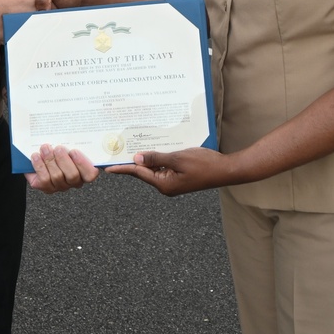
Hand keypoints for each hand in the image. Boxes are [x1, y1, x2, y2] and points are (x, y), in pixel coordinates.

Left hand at [24, 143, 99, 192]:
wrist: (39, 156)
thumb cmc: (56, 149)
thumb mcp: (67, 144)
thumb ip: (72, 142)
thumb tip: (72, 130)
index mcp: (83, 170)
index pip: (90, 174)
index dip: (84, 164)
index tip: (74, 151)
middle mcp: (73, 181)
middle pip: (73, 175)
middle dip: (63, 160)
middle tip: (58, 148)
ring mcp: (60, 186)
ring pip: (57, 177)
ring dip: (50, 160)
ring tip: (45, 148)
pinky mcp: (46, 188)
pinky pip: (44, 180)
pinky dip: (39, 166)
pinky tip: (36, 157)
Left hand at [106, 147, 230, 195]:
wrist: (225, 170)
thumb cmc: (204, 164)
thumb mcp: (178, 158)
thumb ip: (157, 158)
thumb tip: (137, 159)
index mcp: (164, 184)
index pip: (139, 173)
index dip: (123, 168)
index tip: (108, 167)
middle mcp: (166, 185)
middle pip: (144, 172)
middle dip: (132, 161)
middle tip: (117, 152)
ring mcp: (173, 182)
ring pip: (154, 168)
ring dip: (146, 158)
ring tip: (132, 147)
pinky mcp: (179, 176)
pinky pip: (164, 166)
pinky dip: (158, 158)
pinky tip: (154, 149)